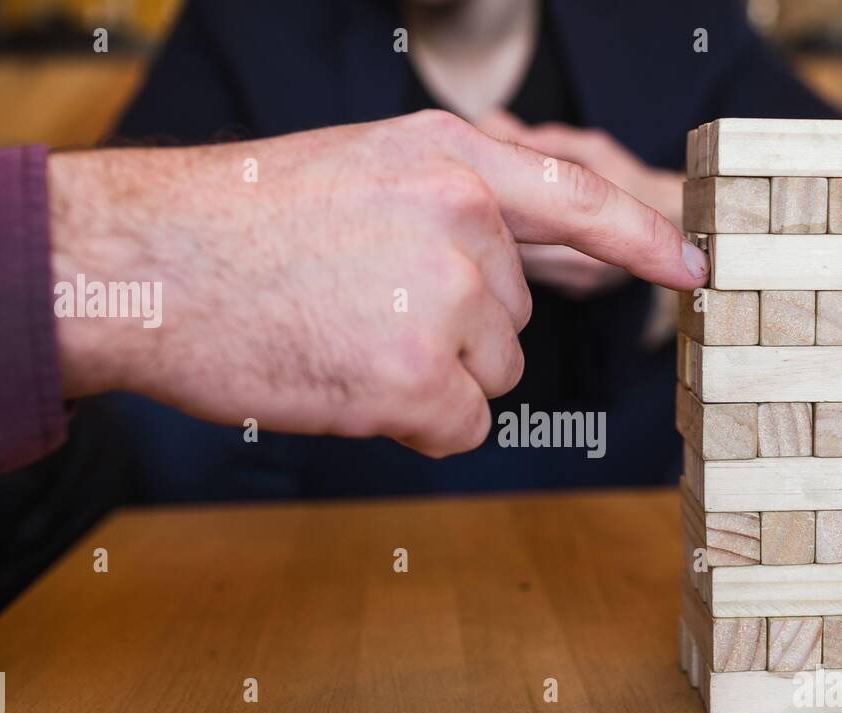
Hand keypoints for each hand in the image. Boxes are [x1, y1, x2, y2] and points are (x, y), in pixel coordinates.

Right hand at [50, 110, 707, 458]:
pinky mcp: (420, 378)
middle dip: (453, 329)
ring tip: (342, 336)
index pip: (577, 198)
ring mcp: (446, 298)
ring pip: (490, 376)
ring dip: (429, 376)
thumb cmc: (239, 227)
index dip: (643, 237)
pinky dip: (411, 422)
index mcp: (450, 158)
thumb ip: (452, 210)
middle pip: (516, 317)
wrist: (144, 263)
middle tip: (357, 306)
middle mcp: (464, 220)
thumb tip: (515, 272)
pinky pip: (460, 426)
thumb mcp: (362, 174)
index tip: (697, 267)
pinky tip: (344, 380)